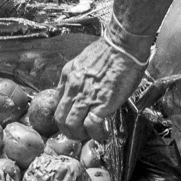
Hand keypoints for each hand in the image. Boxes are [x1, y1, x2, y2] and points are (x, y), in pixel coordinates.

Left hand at [54, 21, 150, 138]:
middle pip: (60, 118)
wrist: (123, 46)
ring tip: (91, 135)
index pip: (57, 103)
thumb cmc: (111, 50)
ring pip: (72, 125)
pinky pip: (91, 125)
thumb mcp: (85, 61)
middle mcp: (72, 87)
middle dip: (68, 131)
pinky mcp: (100, 103)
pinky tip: (103, 134)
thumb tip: (87, 88)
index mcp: (68, 75)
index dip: (64, 116)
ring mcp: (85, 96)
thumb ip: (81, 76)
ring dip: (81, 135)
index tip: (72, 120)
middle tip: (79, 133)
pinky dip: (96, 134)